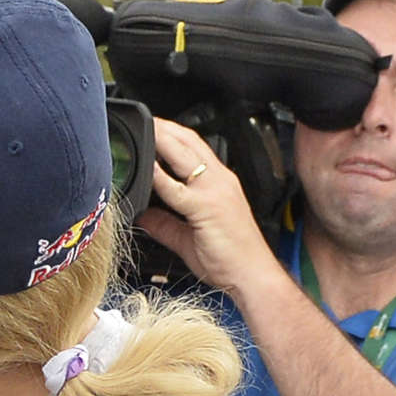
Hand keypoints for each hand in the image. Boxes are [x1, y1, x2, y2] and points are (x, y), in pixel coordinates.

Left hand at [137, 118, 280, 298]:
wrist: (252, 275)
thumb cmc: (230, 258)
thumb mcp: (188, 239)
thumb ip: (165, 225)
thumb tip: (143, 216)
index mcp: (219, 184)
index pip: (196, 148)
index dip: (174, 135)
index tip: (154, 129)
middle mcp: (219, 181)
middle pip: (190, 143)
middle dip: (165, 128)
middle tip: (144, 119)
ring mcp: (214, 192)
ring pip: (185, 156)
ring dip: (162, 141)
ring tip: (143, 130)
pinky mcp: (206, 208)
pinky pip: (178, 189)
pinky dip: (160, 177)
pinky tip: (146, 168)